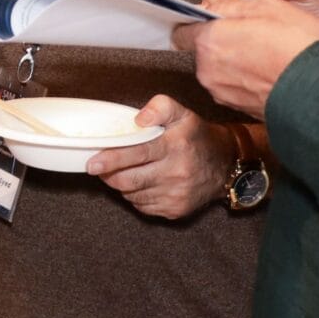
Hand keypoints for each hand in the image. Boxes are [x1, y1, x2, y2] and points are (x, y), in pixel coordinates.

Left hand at [84, 94, 230, 218]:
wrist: (225, 165)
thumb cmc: (196, 137)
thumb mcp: (182, 114)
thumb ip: (160, 107)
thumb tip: (138, 119)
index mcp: (176, 146)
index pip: (137, 153)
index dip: (112, 159)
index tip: (93, 162)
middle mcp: (177, 173)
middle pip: (130, 180)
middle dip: (109, 174)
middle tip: (99, 166)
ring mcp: (176, 195)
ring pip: (133, 194)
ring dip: (121, 184)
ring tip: (123, 171)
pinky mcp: (175, 210)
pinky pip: (143, 206)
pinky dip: (135, 195)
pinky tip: (142, 183)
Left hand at [182, 0, 318, 117]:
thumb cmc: (297, 47)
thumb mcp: (269, 7)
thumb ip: (234, 4)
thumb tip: (216, 7)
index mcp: (209, 40)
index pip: (183, 29)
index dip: (197, 21)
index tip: (213, 17)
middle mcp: (207, 69)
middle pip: (204, 48)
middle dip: (222, 39)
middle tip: (253, 32)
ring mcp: (220, 91)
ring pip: (219, 67)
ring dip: (234, 59)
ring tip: (265, 53)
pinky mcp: (235, 107)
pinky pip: (233, 85)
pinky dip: (244, 78)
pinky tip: (268, 71)